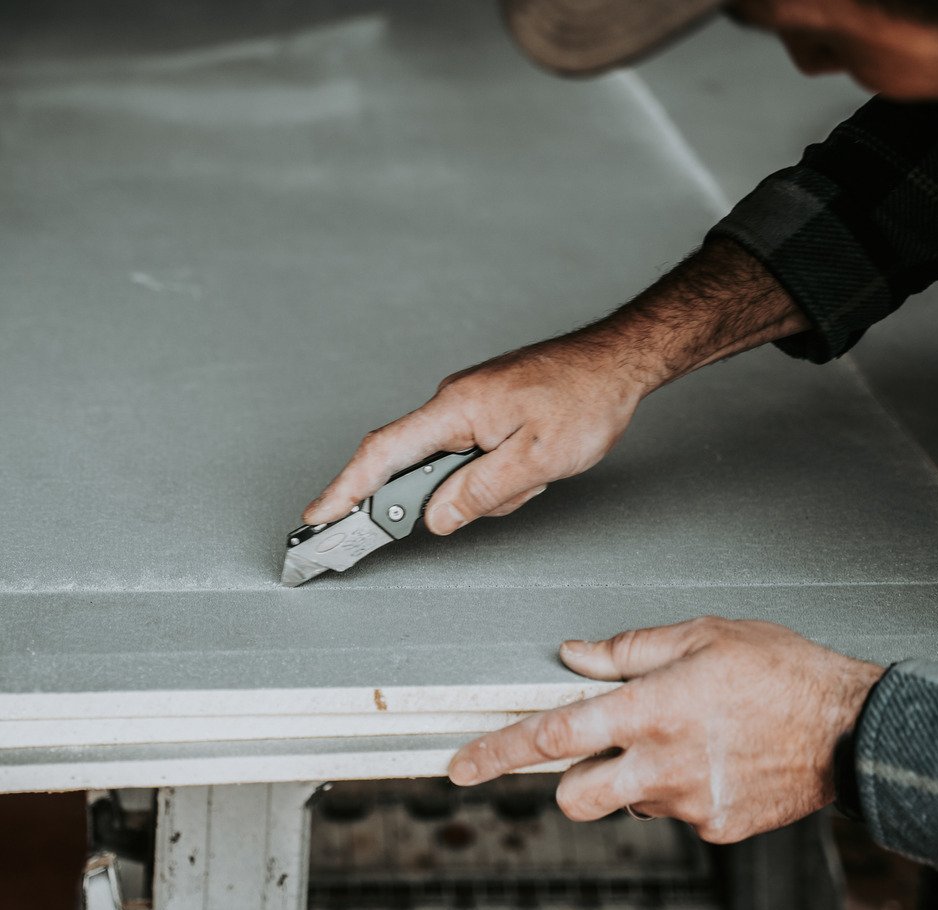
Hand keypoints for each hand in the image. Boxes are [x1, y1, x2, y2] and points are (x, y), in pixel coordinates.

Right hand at [301, 240, 808, 534]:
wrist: (619, 360)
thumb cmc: (585, 399)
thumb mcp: (535, 460)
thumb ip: (478, 492)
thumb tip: (436, 518)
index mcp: (454, 410)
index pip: (382, 455)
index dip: (344, 491)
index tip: (317, 520)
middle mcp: (452, 403)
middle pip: (417, 466)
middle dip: (445, 497)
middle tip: (474, 500)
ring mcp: (470, 407)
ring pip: (455, 468)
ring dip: (491, 486)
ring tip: (536, 472)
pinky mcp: (488, 413)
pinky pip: (476, 457)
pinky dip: (501, 473)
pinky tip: (536, 463)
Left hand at [447, 617, 884, 842]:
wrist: (851, 727)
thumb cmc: (783, 672)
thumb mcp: (702, 636)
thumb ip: (629, 650)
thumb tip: (577, 655)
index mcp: (649, 709)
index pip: (552, 735)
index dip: (498, 751)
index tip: (464, 764)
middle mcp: (660, 763)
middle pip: (575, 796)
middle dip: (572, 780)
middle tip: (599, 753)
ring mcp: (687, 802)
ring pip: (627, 804)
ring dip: (634, 781)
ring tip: (682, 744)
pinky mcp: (715, 826)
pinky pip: (675, 814)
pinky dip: (681, 791)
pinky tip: (715, 761)